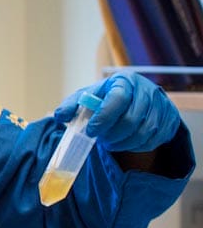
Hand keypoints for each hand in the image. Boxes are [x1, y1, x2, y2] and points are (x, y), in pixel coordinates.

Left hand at [53, 72, 179, 152]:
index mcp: (124, 81)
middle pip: (131, 120)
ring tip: (111, 142)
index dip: (103, 118)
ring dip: (123, 143)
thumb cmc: (106, 99)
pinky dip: (136, 147)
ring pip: (143, 132)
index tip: (91, 132)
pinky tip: (125, 143)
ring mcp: (162, 104)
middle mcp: (146, 90)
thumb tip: (59, 115)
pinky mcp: (169, 119)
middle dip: (112, 135)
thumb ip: (72, 106)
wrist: (134, 100)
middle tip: (101, 139)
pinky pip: (153, 140)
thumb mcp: (87, 98)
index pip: (117, 99)